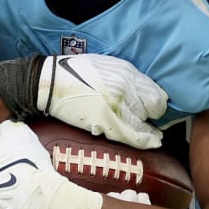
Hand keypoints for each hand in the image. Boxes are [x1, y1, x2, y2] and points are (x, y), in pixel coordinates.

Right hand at [36, 54, 168, 148]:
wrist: (50, 83)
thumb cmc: (76, 72)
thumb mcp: (106, 65)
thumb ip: (127, 76)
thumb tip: (146, 90)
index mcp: (126, 72)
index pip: (156, 93)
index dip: (158, 103)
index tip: (156, 108)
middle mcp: (125, 88)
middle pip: (152, 109)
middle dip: (152, 116)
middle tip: (151, 120)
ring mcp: (116, 107)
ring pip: (144, 124)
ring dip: (149, 131)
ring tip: (154, 136)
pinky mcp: (105, 123)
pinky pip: (133, 136)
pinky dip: (146, 141)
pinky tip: (152, 143)